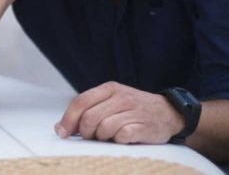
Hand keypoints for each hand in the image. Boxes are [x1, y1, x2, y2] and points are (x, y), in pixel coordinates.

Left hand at [55, 82, 183, 144]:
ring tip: (110, 136)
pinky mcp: (143, 126)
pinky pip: (121, 136)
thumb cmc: (134, 109)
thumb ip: (88, 110)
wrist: (168, 113)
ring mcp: (133, 111)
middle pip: (90, 117)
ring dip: (103, 137)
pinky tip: (123, 138)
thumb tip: (60, 128)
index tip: (63, 133)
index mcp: (110, 89)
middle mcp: (121, 97)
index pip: (81, 101)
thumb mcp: (112, 101)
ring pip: (104, 128)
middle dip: (86, 132)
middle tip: (92, 137)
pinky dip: (118, 141)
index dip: (68, 119)